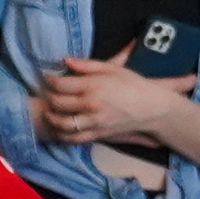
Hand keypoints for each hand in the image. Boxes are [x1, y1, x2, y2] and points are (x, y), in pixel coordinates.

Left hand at [37, 56, 189, 148]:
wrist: (152, 108)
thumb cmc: (134, 84)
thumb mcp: (113, 69)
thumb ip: (87, 65)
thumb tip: (66, 60)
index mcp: (94, 86)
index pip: (61, 84)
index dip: (50, 80)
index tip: (48, 77)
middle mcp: (91, 104)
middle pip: (58, 102)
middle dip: (48, 96)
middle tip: (47, 91)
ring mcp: (94, 121)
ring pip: (62, 122)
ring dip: (51, 117)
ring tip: (49, 110)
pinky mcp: (98, 134)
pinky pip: (74, 138)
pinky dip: (62, 134)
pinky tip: (59, 128)